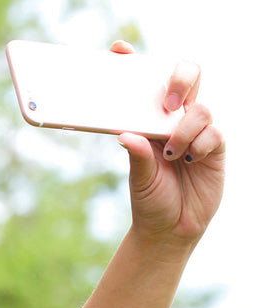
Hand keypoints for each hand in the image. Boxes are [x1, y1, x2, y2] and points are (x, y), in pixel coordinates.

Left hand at [111, 41, 224, 246]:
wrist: (170, 230)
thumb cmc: (150, 202)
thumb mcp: (139, 180)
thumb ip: (137, 156)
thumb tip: (125, 134)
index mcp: (150, 124)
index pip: (146, 87)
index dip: (136, 64)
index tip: (119, 50)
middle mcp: (174, 122)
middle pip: (186, 79)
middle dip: (179, 80)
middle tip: (170, 103)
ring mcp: (196, 132)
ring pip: (200, 108)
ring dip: (184, 130)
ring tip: (173, 155)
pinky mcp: (215, 148)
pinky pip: (214, 133)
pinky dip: (200, 144)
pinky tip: (190, 160)